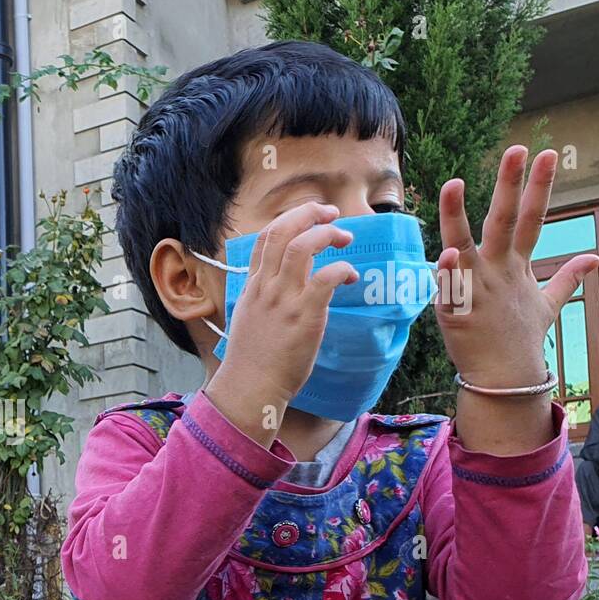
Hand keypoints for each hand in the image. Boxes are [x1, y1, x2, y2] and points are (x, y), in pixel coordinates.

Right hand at [207, 201, 357, 443]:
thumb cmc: (252, 359)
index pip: (264, 238)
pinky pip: (327, 277)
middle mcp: (266, 287)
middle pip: (283, 232)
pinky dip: (342, 268)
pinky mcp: (305, 315)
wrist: (251, 386)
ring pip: (303, 247)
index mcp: (252, 286)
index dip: (289, 219)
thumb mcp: (248, 318)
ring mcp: (284, 299)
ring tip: (345, 237)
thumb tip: (282, 286)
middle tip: (331, 213)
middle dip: (309, 214)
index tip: (308, 217)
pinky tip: (351, 275)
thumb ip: (263, 297)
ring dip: (327, 234)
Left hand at [435, 146, 598, 387]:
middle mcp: (497, 271)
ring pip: (464, 245)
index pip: (532, 219)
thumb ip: (566, 279)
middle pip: (505, 221)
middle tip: (517, 149)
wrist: (506, 377)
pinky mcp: (455, 311)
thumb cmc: (520, 338)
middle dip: (512, 185)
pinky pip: (447, 288)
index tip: (548, 154)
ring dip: (457, 216)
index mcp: (517, 266)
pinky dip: (446, 272)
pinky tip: (444, 252)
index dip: (540, 187)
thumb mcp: (546, 304)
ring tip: (453, 184)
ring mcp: (476, 289)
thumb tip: (594, 259)